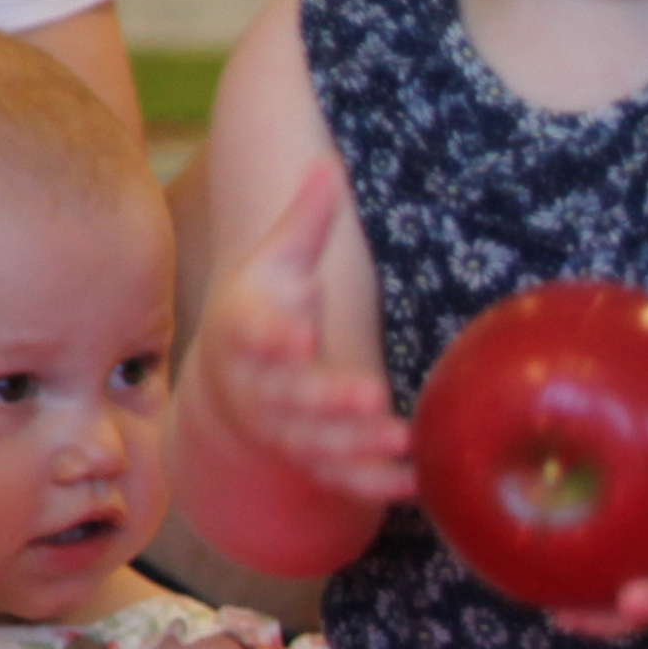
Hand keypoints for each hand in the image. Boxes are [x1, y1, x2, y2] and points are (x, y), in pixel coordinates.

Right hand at [198, 164, 411, 515]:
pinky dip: (373, 485)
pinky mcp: (309, 460)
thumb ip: (306, 220)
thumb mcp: (277, 261)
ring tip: (400, 440)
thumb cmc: (265, 310)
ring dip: (355, 447)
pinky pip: (338, 478)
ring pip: (313, 444)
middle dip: (325, 399)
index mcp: (246, 329)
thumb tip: (328, 162)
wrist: (232, 387)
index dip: (274, 335)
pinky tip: (415, 483)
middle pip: (287, 397)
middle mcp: (259, 386)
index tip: (301, 331)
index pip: (253, 332)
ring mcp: (282, 429)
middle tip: (368, 396)